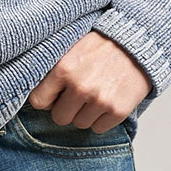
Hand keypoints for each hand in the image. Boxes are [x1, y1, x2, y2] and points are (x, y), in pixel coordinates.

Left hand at [25, 31, 152, 132]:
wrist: (139, 41)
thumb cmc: (103, 44)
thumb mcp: (71, 46)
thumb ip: (53, 67)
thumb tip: (31, 87)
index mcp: (63, 69)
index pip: (38, 101)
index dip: (46, 100)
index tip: (54, 95)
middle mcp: (80, 87)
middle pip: (59, 117)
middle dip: (67, 108)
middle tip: (79, 94)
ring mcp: (99, 100)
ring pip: (80, 124)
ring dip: (86, 113)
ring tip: (96, 93)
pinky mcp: (117, 111)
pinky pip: (99, 128)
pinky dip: (102, 119)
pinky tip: (107, 100)